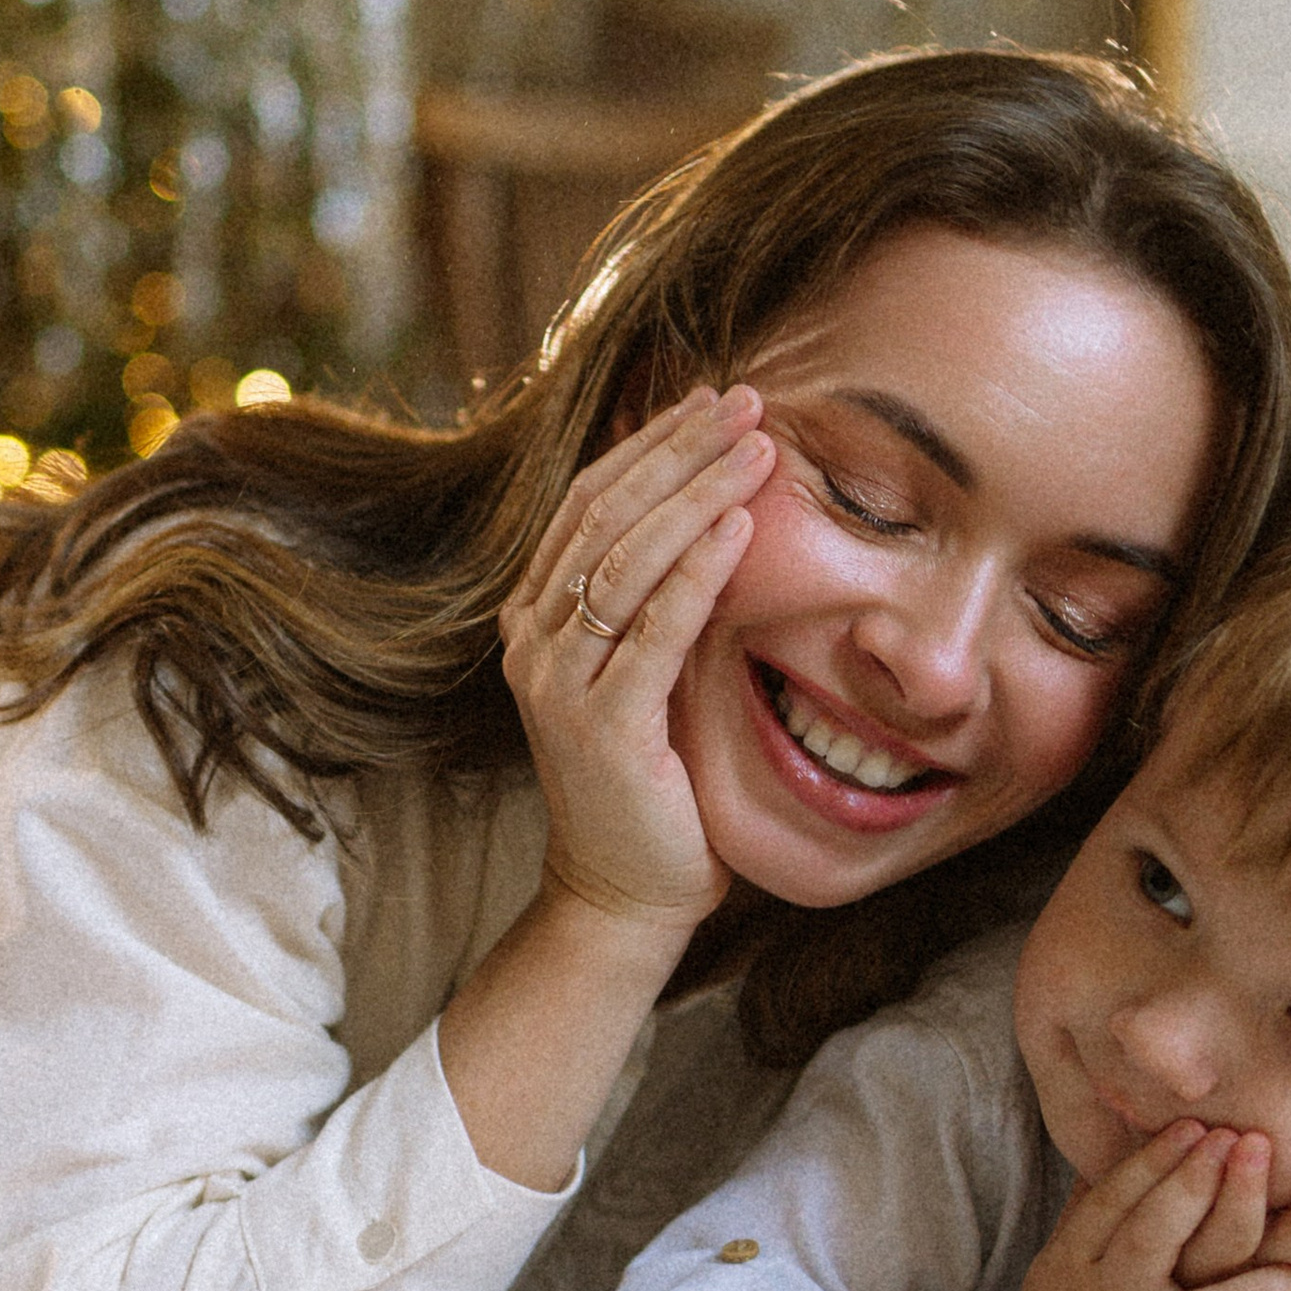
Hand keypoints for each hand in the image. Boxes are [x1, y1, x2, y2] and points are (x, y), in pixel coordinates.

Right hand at [498, 385, 775, 933]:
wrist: (624, 893)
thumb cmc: (652, 781)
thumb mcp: (646, 670)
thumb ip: (657, 599)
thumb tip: (716, 508)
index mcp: (534, 617)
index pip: (589, 502)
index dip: (650, 443)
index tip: (713, 398)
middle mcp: (532, 642)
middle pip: (605, 517)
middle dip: (680, 451)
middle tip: (747, 401)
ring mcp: (558, 685)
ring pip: (625, 562)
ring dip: (696, 495)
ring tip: (758, 448)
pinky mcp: (602, 728)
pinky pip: (652, 632)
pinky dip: (697, 573)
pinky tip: (741, 528)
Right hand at [1002, 1122, 1290, 1290]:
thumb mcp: (1057, 1264)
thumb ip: (1093, 1206)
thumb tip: (1127, 1130)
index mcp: (1072, 1263)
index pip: (1116, 1198)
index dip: (1160, 1158)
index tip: (1203, 1123)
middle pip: (1160, 1233)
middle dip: (1210, 1184)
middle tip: (1256, 1143)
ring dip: (1280, 1274)